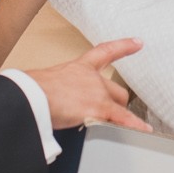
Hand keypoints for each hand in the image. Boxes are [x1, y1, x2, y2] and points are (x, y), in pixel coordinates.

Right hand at [27, 38, 149, 132]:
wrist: (31, 96)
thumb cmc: (30, 90)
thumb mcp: (45, 83)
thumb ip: (54, 89)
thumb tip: (44, 100)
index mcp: (78, 67)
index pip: (104, 52)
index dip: (123, 46)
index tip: (137, 42)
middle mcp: (91, 78)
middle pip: (115, 89)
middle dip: (117, 102)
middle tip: (115, 114)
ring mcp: (97, 92)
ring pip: (119, 105)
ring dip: (120, 117)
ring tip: (123, 128)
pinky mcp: (99, 108)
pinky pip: (122, 119)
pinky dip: (134, 125)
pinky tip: (143, 130)